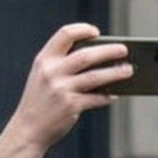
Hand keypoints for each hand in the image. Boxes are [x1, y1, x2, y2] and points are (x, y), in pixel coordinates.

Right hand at [0, 26, 130, 157]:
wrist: (29, 127)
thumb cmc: (40, 100)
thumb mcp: (43, 76)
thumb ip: (62, 65)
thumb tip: (95, 60)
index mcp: (44, 59)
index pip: (64, 35)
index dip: (82, 30)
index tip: (97, 32)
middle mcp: (52, 71)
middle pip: (85, 55)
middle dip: (108, 51)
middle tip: (124, 50)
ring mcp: (62, 89)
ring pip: (95, 77)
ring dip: (115, 73)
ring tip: (129, 70)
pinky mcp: (71, 106)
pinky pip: (96, 98)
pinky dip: (108, 96)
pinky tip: (116, 94)